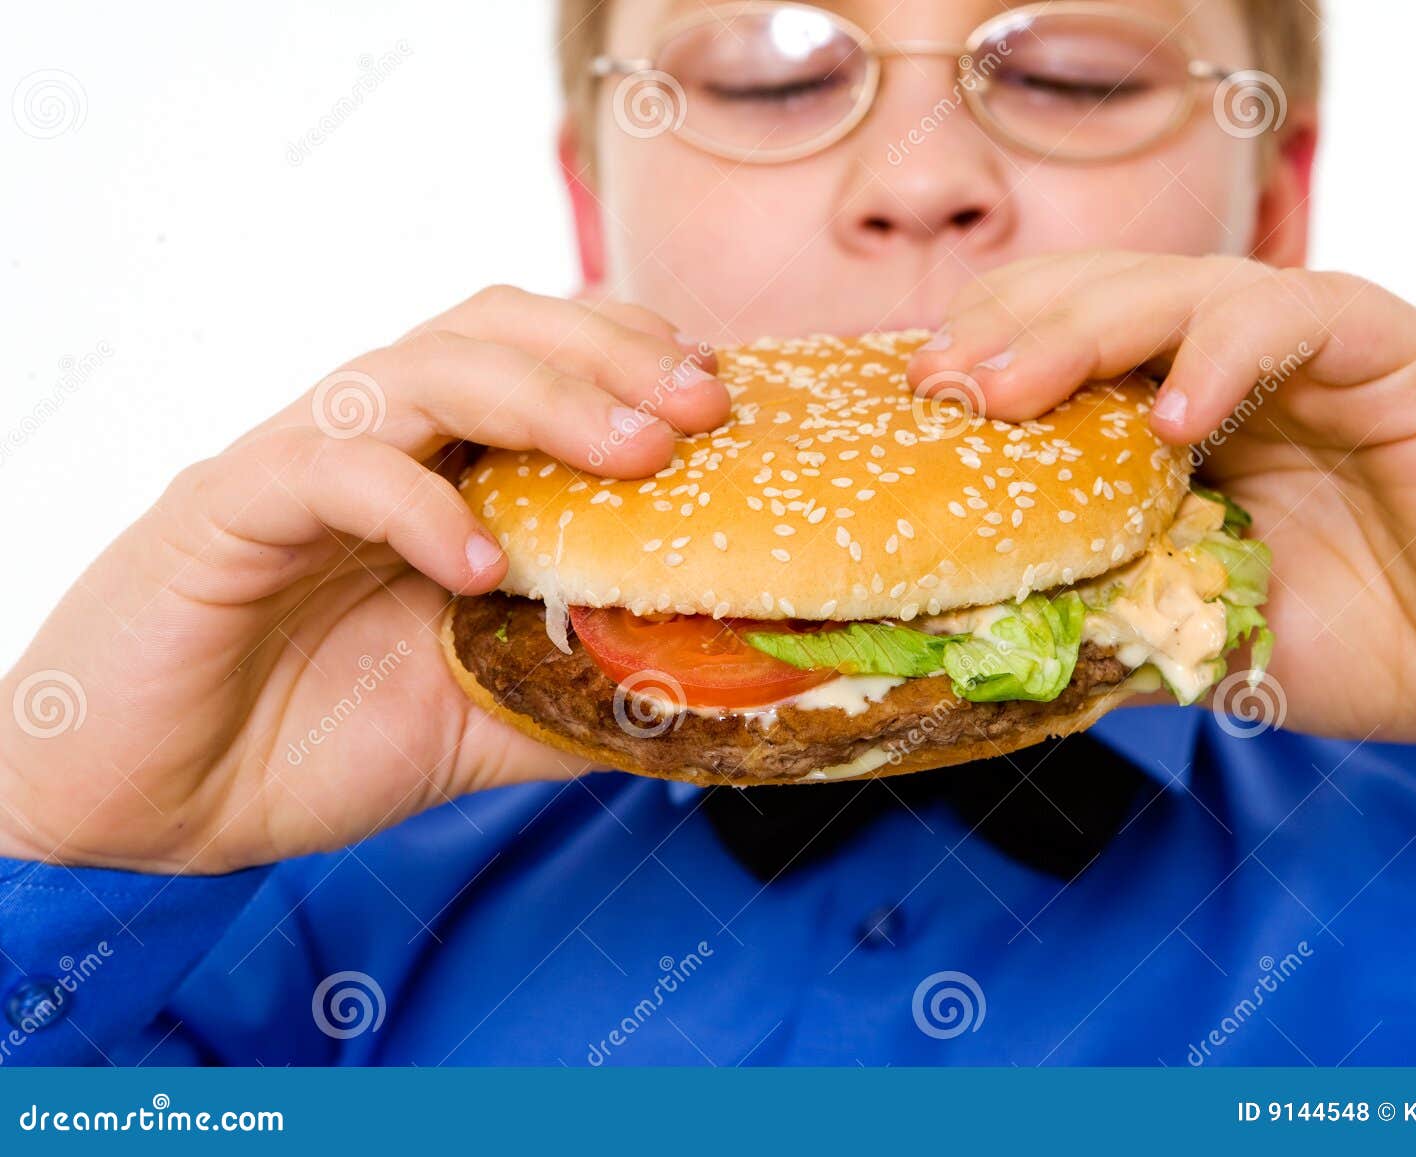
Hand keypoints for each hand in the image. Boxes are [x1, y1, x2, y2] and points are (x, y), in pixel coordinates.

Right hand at [0, 287, 728, 872]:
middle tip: (703, 404)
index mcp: (437, 470)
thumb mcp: (485, 720)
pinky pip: (329, 470)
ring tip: (633, 454)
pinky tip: (479, 565)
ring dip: (541, 398)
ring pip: (421, 369)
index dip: (635, 361)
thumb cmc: (309, 743)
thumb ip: (583, 693)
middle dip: (610, 354)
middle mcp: (376, 443)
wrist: (151, 807)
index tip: (727, 401)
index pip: (543, 360)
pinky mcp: (228, 511)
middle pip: (495, 330)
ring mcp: (300, 465)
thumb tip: (710, 699)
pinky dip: (415, 505)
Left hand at [908, 252, 1415, 743]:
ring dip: (1080, 330)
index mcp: (1159, 408)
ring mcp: (1295, 343)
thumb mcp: (1183, 624)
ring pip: (1171, 290)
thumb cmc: (1342, 635)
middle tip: (936, 390)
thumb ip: (1097, 606)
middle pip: (1087, 298)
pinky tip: (1175, 419)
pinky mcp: (1381, 345)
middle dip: (1002, 336)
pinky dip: (1225, 357)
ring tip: (1008, 392)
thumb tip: (969, 635)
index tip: (908, 410)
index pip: (1046, 341)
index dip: (976, 360)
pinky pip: (1290, 319)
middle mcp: (1216, 359)